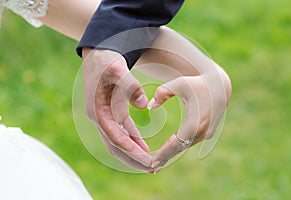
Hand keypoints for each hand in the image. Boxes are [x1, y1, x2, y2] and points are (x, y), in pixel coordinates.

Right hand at [82, 48, 152, 171]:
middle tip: (152, 168)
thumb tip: (144, 105)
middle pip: (115, 146)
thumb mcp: (117, 69)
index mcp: (97, 111)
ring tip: (151, 162)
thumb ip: (130, 85)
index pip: (113, 137)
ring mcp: (105, 117)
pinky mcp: (112, 113)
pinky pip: (123, 130)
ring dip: (134, 153)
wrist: (99, 55)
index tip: (145, 158)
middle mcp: (99, 118)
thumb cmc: (106, 61)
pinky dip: (134, 139)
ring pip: (119, 141)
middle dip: (132, 159)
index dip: (129, 149)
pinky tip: (144, 146)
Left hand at [150, 69, 230, 172]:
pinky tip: (168, 154)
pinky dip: (178, 149)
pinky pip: (189, 143)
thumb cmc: (196, 84)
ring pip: (184, 147)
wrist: (218, 86)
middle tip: (150, 169)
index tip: (152, 161)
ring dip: (171, 155)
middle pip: (180, 148)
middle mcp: (203, 131)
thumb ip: (163, 92)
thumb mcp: (179, 84)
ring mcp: (206, 134)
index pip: (176, 142)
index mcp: (196, 121)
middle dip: (165, 158)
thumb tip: (150, 107)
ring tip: (157, 165)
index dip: (164, 152)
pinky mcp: (206, 133)